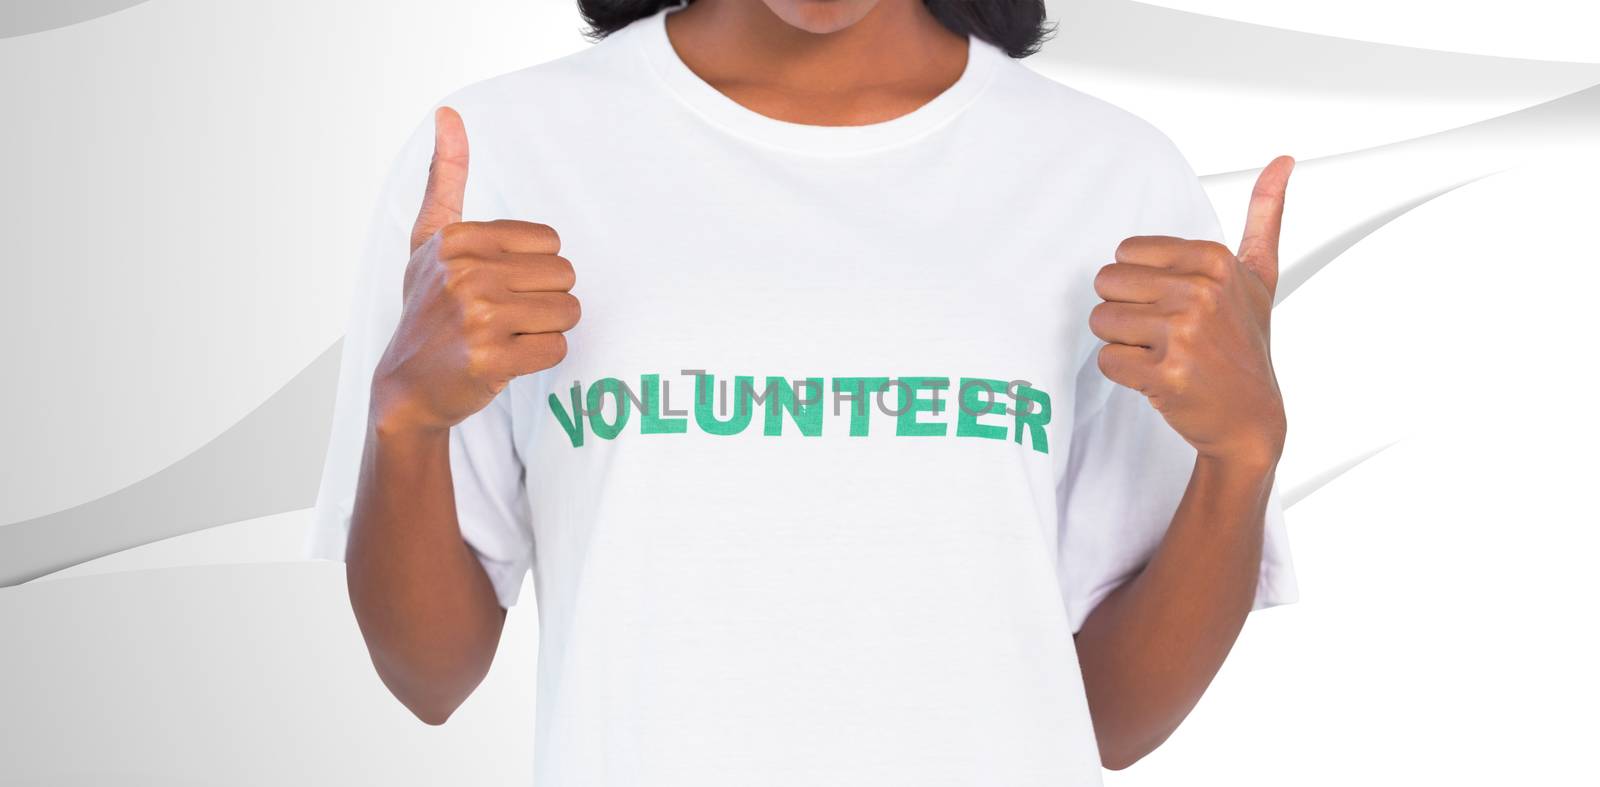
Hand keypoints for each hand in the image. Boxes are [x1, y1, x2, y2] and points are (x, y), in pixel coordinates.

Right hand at [370, 106, 579, 433]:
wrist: (407, 387)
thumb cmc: (428, 310)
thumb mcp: (429, 241)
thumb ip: (444, 179)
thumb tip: (448, 113)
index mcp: (457, 239)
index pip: (551, 243)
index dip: (535, 270)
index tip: (498, 286)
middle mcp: (464, 272)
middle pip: (565, 276)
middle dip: (546, 300)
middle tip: (508, 317)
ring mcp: (476, 316)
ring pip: (568, 312)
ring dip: (547, 330)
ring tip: (509, 337)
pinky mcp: (490, 358)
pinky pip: (557, 348)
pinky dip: (541, 358)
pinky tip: (507, 360)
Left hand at [1090, 156, 1293, 467]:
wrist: (1250, 419)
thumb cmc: (1245, 345)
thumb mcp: (1260, 277)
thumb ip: (1265, 216)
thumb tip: (1284, 159)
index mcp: (1214, 260)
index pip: (1125, 253)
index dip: (1140, 283)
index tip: (1176, 304)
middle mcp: (1201, 293)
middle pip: (1106, 284)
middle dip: (1125, 311)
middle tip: (1163, 333)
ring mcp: (1184, 335)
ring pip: (1100, 321)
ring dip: (1122, 342)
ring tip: (1161, 354)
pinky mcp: (1166, 375)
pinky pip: (1106, 360)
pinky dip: (1123, 373)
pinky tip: (1157, 377)